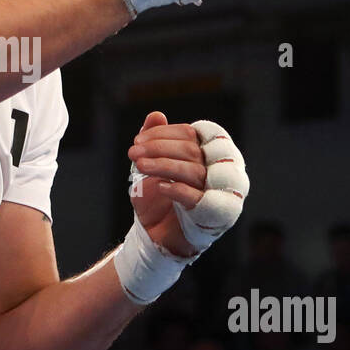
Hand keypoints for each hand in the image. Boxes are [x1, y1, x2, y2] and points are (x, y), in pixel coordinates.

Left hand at [128, 111, 207, 257]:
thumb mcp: (149, 165)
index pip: (191, 134)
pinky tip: (157, 186)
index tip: (138, 140)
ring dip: (163, 165)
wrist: (154, 235)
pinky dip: (176, 189)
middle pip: (193, 151)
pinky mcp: (210, 215)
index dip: (164, 133)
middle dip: (159, 148)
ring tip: (139, 165)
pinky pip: (198, 198)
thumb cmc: (157, 198)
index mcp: (205, 155)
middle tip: (133, 151)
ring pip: (194, 171)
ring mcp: (216, 193)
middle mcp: (217, 171)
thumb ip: (154, 141)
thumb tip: (156, 115)